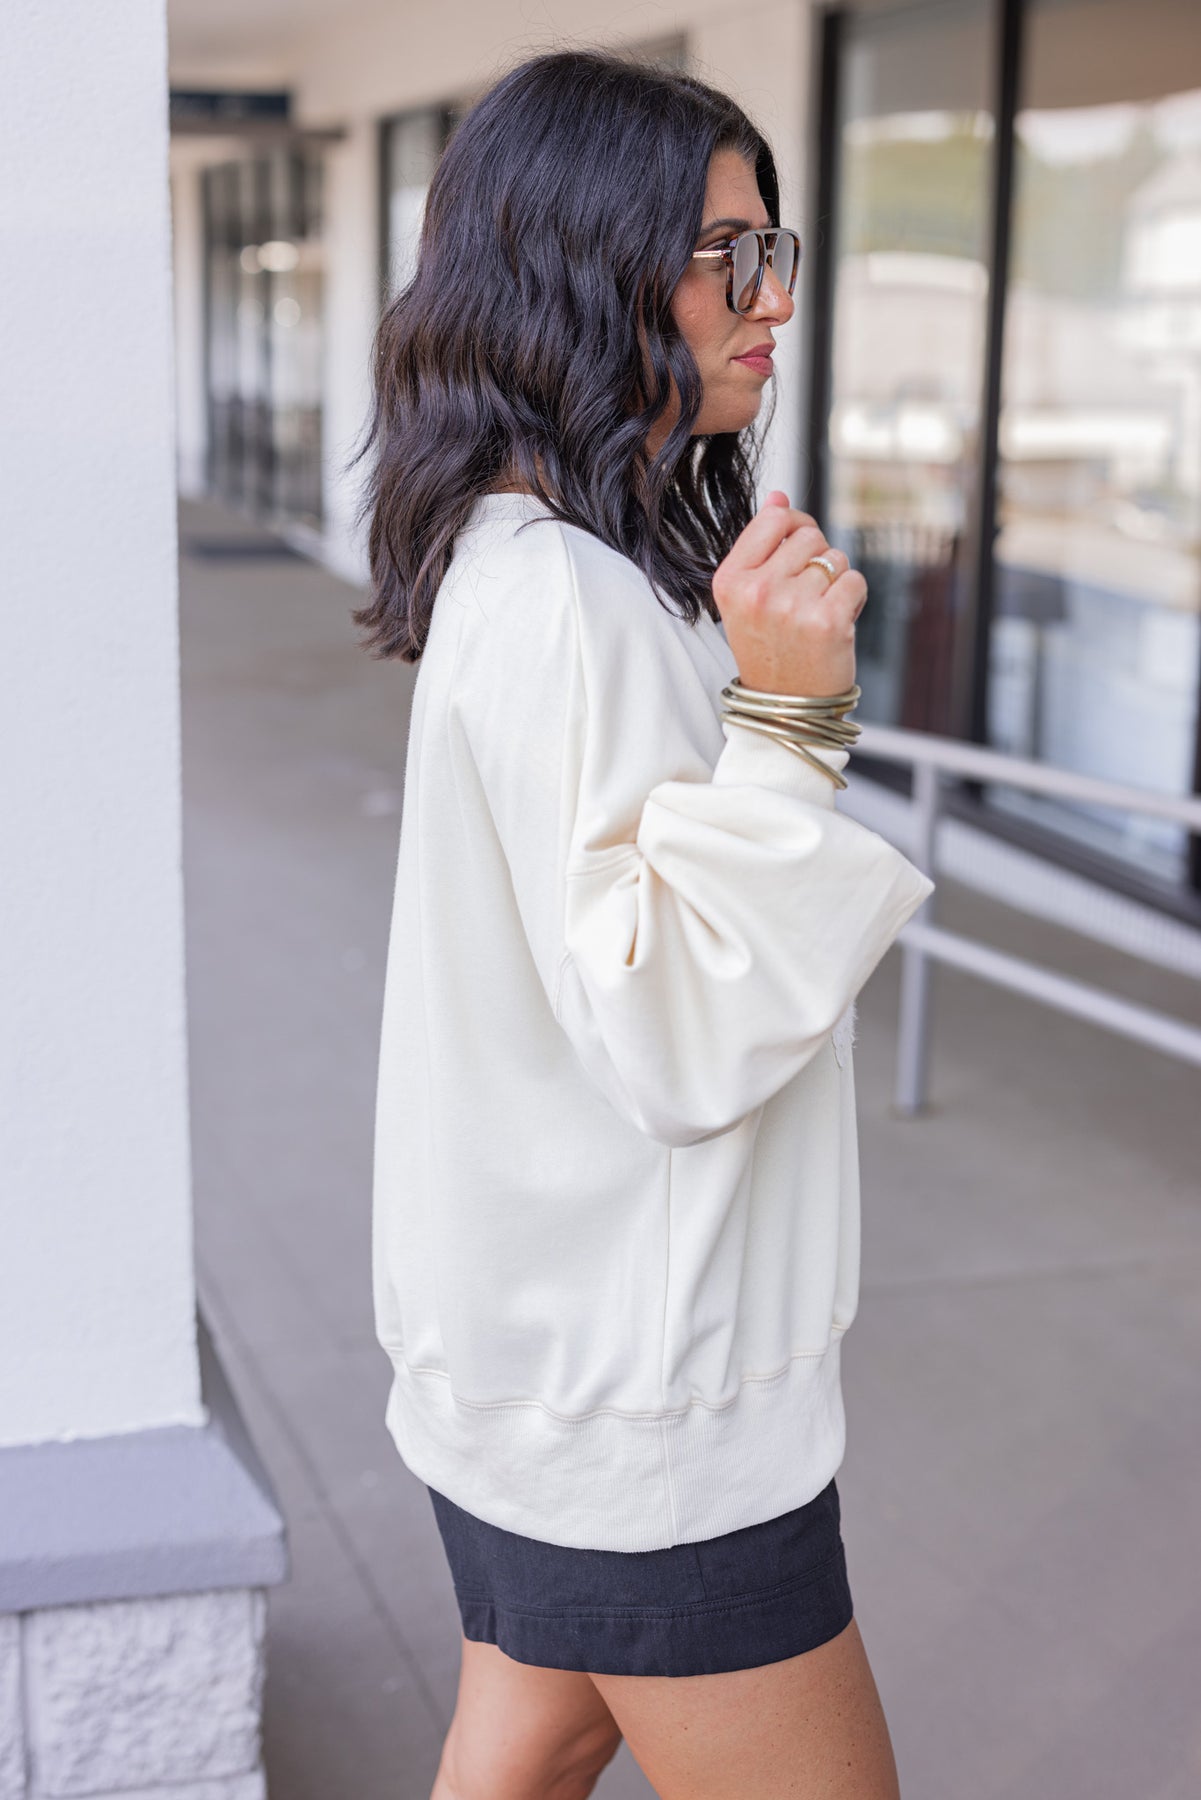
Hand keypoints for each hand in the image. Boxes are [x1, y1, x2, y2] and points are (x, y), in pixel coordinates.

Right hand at [711, 491, 865, 695]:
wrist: (785, 709)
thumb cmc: (770, 648)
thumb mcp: (748, 597)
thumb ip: (761, 545)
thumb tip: (779, 497)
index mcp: (730, 580)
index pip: (775, 518)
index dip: (794, 529)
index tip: (793, 556)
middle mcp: (757, 591)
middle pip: (809, 535)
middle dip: (815, 561)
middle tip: (802, 600)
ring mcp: (792, 607)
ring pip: (835, 558)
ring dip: (835, 583)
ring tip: (815, 615)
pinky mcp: (828, 621)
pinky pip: (855, 580)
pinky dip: (854, 599)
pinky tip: (835, 624)